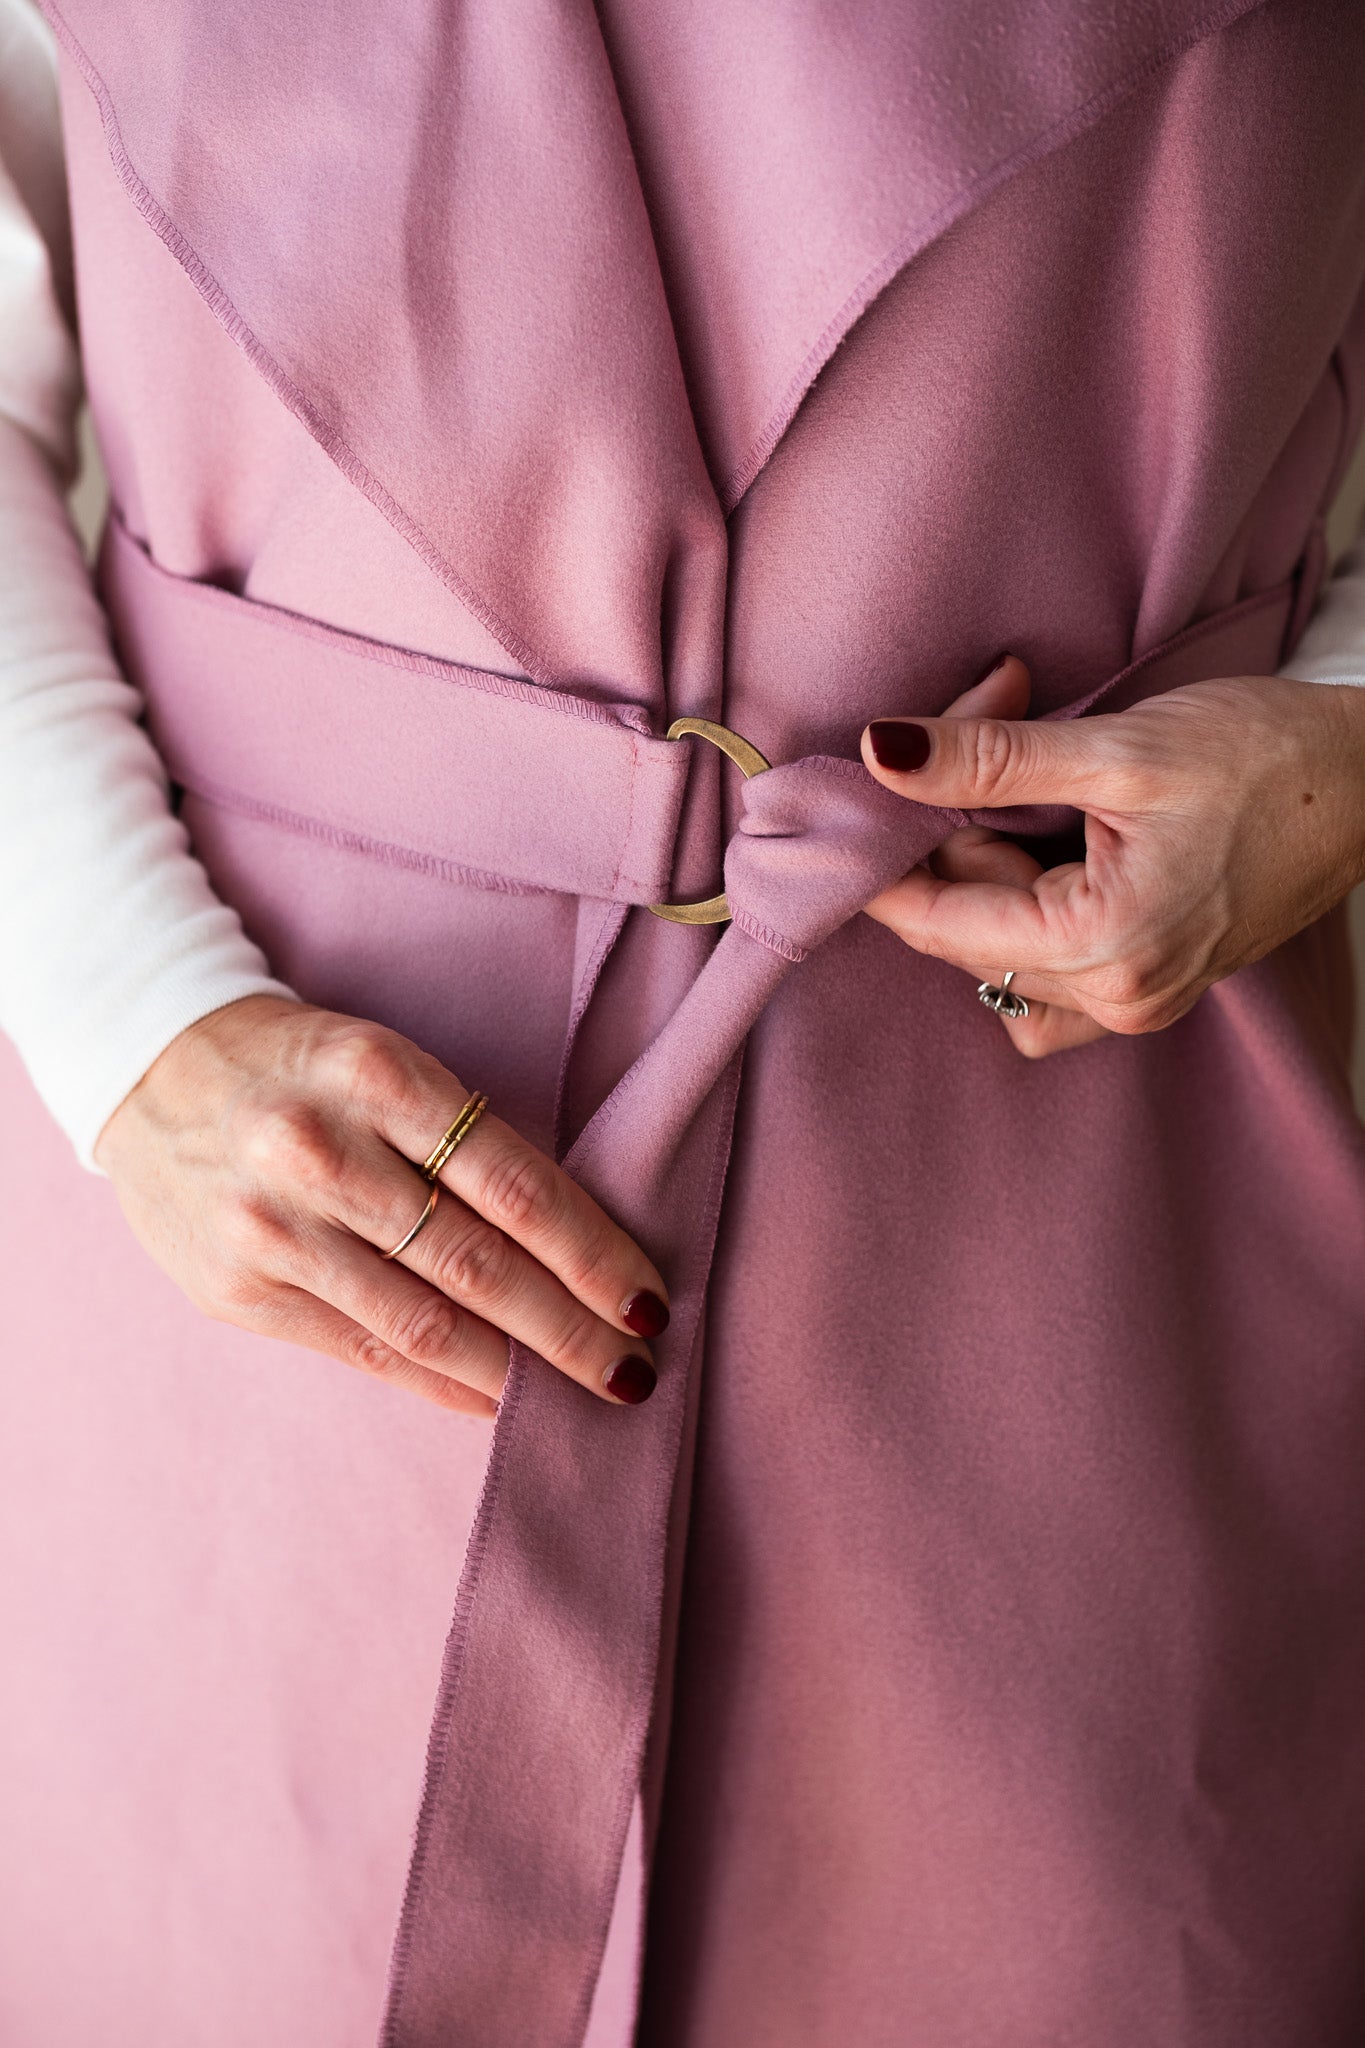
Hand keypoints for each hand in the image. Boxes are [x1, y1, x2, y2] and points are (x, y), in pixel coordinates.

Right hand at [94, 995, 669, 1415]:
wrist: (153, 1065)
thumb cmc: (308, 1069)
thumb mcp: (388, 1067)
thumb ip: (467, 1145)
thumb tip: (576, 1252)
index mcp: (379, 1077)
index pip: (517, 1186)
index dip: (593, 1255)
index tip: (650, 1301)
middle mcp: (322, 1151)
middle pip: (478, 1262)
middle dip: (569, 1328)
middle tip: (634, 1370)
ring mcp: (272, 1227)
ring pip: (423, 1321)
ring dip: (513, 1370)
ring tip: (577, 1393)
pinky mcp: (238, 1289)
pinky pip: (361, 1350)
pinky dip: (439, 1382)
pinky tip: (493, 1397)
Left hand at [859, 655, 1364, 1055]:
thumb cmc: (1267, 758)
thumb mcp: (1118, 748)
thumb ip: (988, 758)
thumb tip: (880, 755)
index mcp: (1104, 950)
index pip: (938, 922)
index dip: (888, 857)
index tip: (858, 794)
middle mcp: (1115, 1000)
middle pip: (964, 933)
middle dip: (955, 838)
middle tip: (993, 738)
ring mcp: (1134, 1004)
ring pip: (997, 952)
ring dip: (992, 870)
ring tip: (1049, 795)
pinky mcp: (1148, 988)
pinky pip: (1044, 976)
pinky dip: (1026, 913)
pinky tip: (1058, 849)